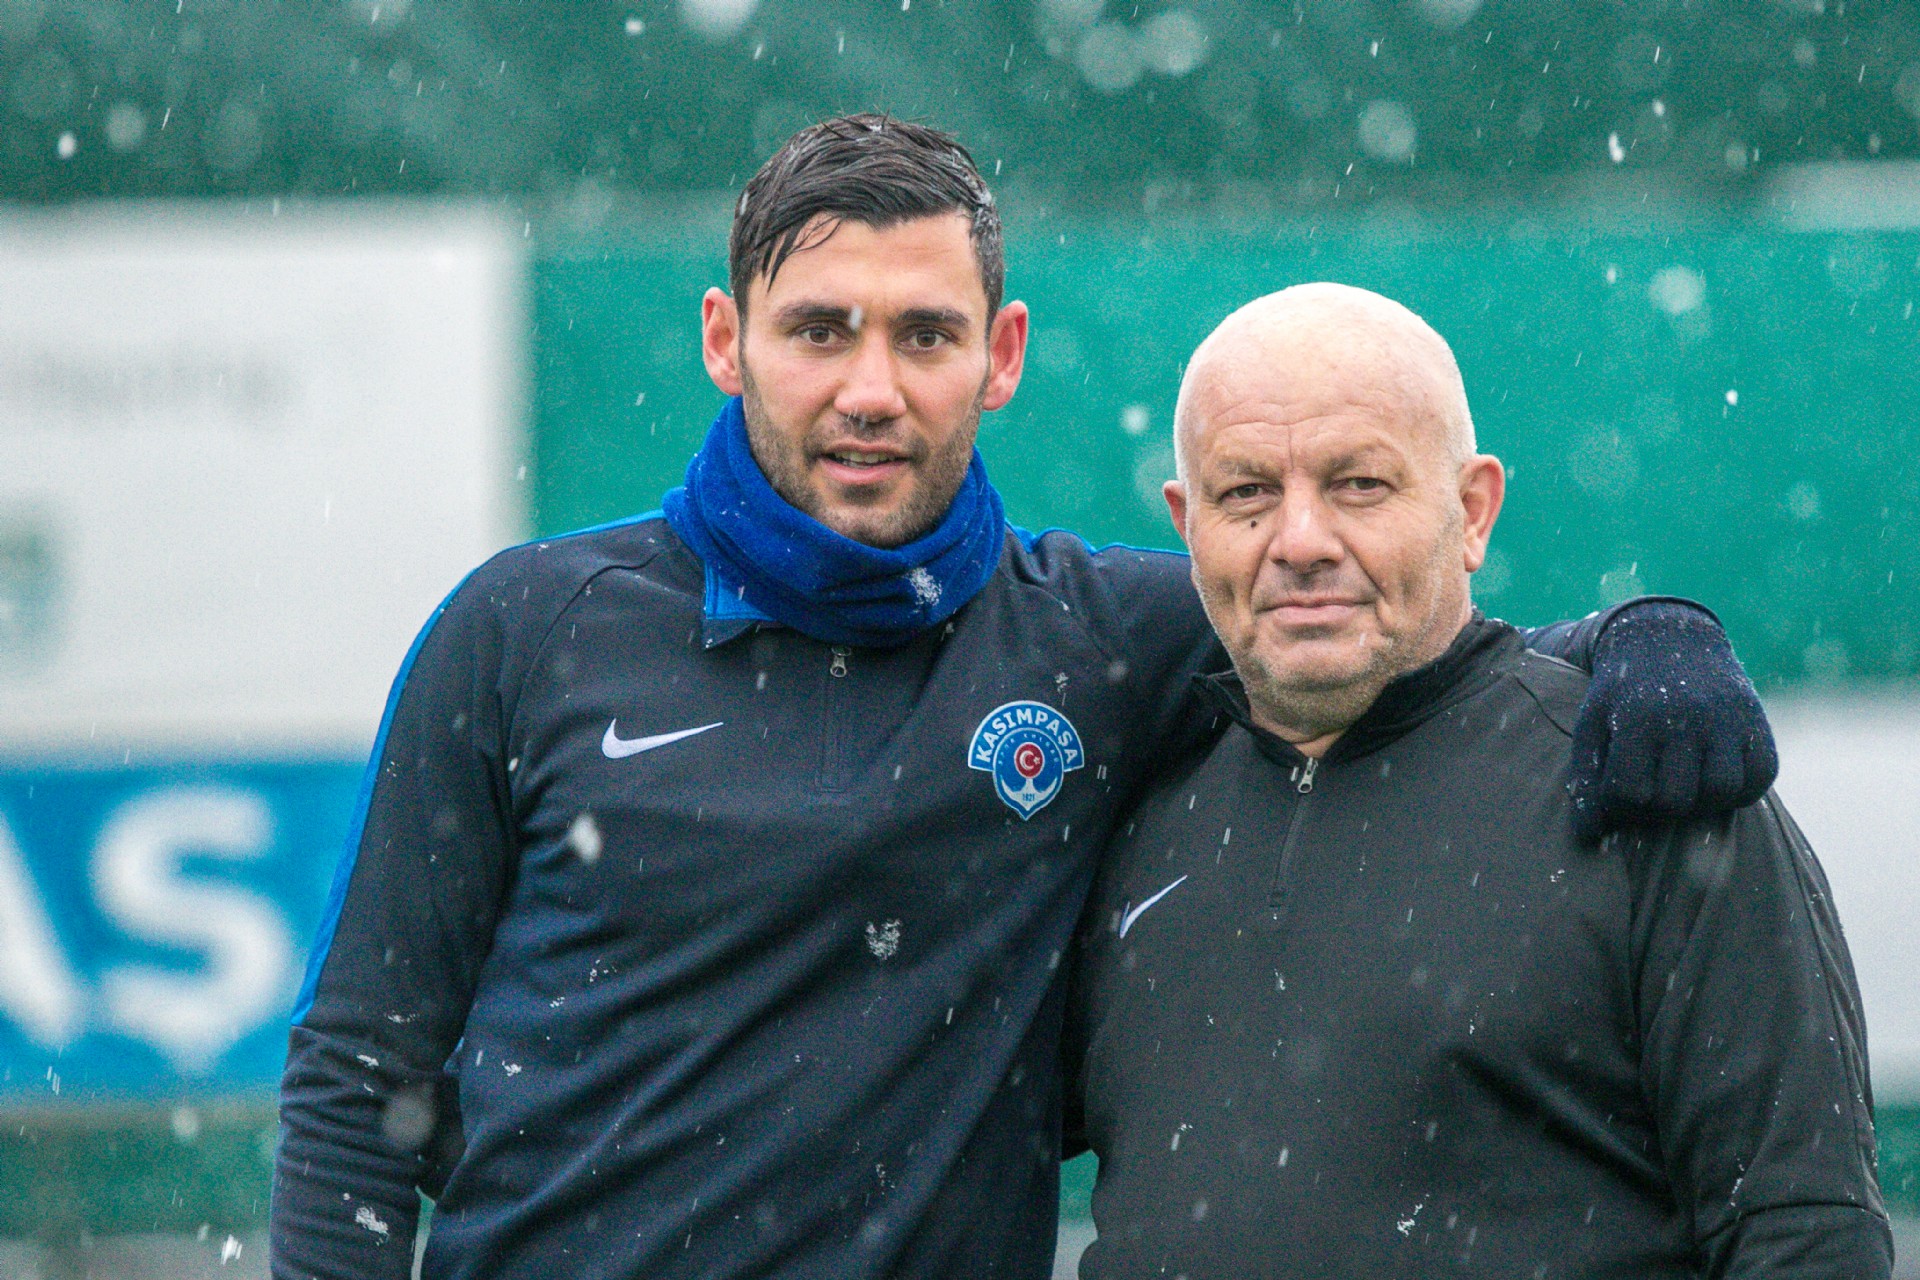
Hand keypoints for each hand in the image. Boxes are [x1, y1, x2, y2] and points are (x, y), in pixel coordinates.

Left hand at [1569, 601, 1778, 840]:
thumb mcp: (1593, 724)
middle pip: (1675, 799)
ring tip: (1680, 787)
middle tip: (1648, 795)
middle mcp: (1686, 716)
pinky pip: (1759, 778)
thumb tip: (1588, 839)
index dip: (1617, 808)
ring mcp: (1726, 719)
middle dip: (1656, 809)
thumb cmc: (1622, 693)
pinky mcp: (1757, 723)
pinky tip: (1712, 779)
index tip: (1616, 798)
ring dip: (1699, 802)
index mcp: (1637, 717)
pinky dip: (1739, 791)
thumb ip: (1586, 780)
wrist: (1670, 639)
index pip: (1628, 792)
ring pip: (1720, 792)